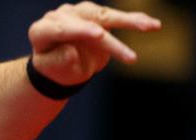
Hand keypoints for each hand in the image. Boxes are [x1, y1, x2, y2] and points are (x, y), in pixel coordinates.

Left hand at [28, 3, 160, 85]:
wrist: (61, 67)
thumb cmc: (55, 70)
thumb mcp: (54, 70)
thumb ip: (59, 62)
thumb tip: (70, 52)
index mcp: (42, 30)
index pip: (59, 29)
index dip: (79, 31)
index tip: (99, 35)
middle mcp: (60, 16)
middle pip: (86, 20)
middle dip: (103, 27)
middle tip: (117, 33)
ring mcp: (79, 13)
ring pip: (106, 16)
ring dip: (130, 21)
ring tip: (151, 27)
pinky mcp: (96, 15)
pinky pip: (117, 18)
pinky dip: (135, 21)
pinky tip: (153, 24)